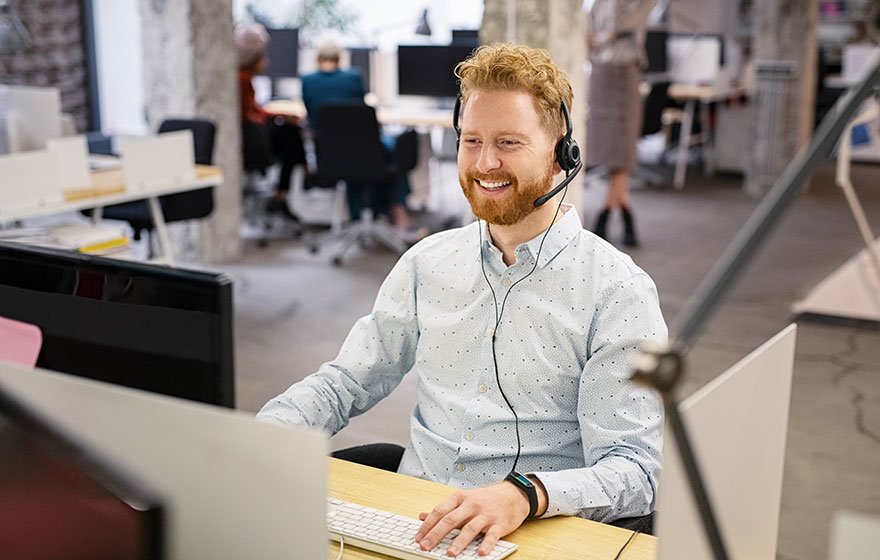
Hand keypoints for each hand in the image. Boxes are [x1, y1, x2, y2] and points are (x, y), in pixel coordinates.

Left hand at [414, 482, 528, 556]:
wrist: (513, 494)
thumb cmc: (486, 498)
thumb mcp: (463, 499)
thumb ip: (443, 509)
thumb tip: (422, 516)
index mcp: (460, 498)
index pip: (440, 511)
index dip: (427, 525)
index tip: (418, 537)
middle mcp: (472, 505)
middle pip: (451, 519)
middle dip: (436, 534)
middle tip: (426, 546)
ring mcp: (486, 514)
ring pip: (470, 528)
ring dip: (459, 542)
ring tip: (450, 553)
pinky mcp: (500, 523)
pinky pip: (492, 535)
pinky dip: (486, 544)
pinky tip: (481, 553)